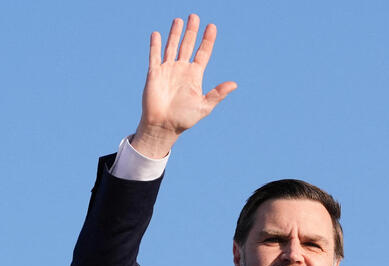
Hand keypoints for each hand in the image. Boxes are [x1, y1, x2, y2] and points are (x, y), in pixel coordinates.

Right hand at [131, 14, 236, 157]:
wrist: (164, 126)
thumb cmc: (184, 118)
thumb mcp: (204, 106)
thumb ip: (218, 94)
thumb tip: (234, 84)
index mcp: (194, 75)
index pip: (203, 53)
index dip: (207, 40)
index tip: (212, 27)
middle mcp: (181, 69)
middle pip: (188, 45)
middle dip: (191, 31)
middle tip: (195, 16)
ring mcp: (168, 70)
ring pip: (172, 47)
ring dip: (175, 34)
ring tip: (179, 20)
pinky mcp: (154, 73)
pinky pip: (154, 56)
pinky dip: (155, 45)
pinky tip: (157, 34)